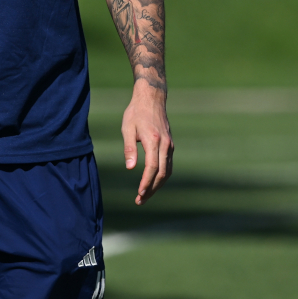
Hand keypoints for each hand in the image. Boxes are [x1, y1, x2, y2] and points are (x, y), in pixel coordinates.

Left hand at [121, 82, 172, 204]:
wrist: (151, 98)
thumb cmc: (136, 112)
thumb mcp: (127, 128)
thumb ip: (129, 148)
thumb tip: (130, 168)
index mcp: (153, 140)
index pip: (152, 168)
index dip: (146, 183)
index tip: (139, 194)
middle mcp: (165, 144)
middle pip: (162, 173)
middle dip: (152, 189)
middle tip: (140, 200)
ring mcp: (169, 144)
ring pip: (168, 171)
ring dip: (157, 185)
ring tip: (145, 195)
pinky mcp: (170, 144)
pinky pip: (168, 164)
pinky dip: (162, 176)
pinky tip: (152, 182)